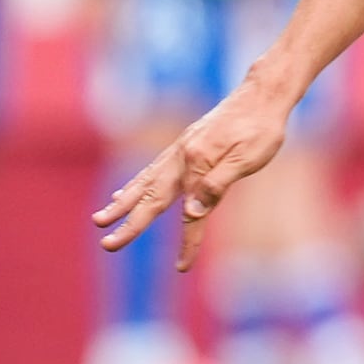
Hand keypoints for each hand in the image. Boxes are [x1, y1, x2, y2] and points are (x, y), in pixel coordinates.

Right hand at [92, 75, 294, 266]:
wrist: (261, 95)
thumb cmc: (262, 129)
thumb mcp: (249, 158)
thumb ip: (218, 185)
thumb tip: (191, 212)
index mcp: (198, 164)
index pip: (192, 215)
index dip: (188, 243)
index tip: (182, 268)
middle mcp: (181, 157)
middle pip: (151, 198)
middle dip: (129, 223)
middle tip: (106, 244)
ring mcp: (179, 150)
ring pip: (145, 183)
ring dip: (122, 204)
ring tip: (101, 219)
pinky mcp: (183, 146)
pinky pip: (152, 170)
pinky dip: (135, 185)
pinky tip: (124, 194)